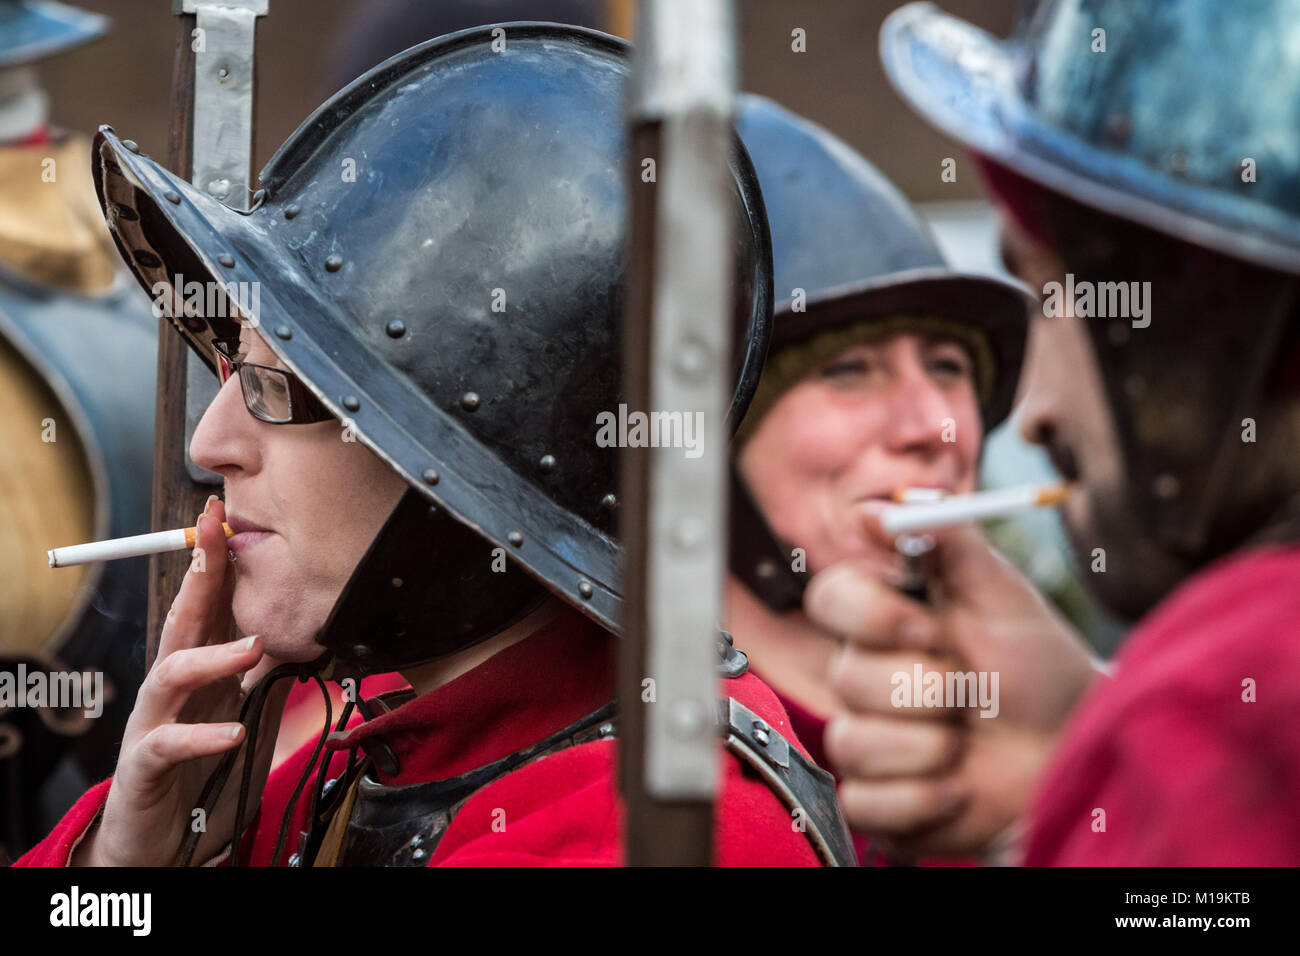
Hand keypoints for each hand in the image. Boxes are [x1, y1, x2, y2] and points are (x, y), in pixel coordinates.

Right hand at [73, 496, 291, 865]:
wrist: (158, 838)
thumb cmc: (205, 769)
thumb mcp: (246, 712)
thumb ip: (270, 677)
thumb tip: (319, 639)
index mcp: (198, 669)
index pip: (206, 604)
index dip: (215, 560)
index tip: (225, 514)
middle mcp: (171, 687)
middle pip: (182, 618)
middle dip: (199, 573)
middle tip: (219, 534)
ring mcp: (153, 722)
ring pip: (171, 673)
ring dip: (211, 655)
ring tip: (255, 647)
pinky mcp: (145, 765)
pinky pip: (168, 744)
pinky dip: (202, 735)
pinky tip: (235, 732)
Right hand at [806, 503, 1100, 858]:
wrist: (1075, 748)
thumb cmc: (1040, 667)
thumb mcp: (1001, 592)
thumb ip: (946, 539)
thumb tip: (878, 510)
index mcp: (885, 620)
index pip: (829, 597)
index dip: (871, 615)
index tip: (926, 628)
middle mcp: (868, 678)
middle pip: (846, 678)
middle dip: (926, 690)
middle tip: (972, 692)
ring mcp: (869, 742)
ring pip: (852, 743)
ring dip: (931, 748)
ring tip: (971, 745)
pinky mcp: (878, 802)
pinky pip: (864, 804)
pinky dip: (921, 801)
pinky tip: (958, 789)